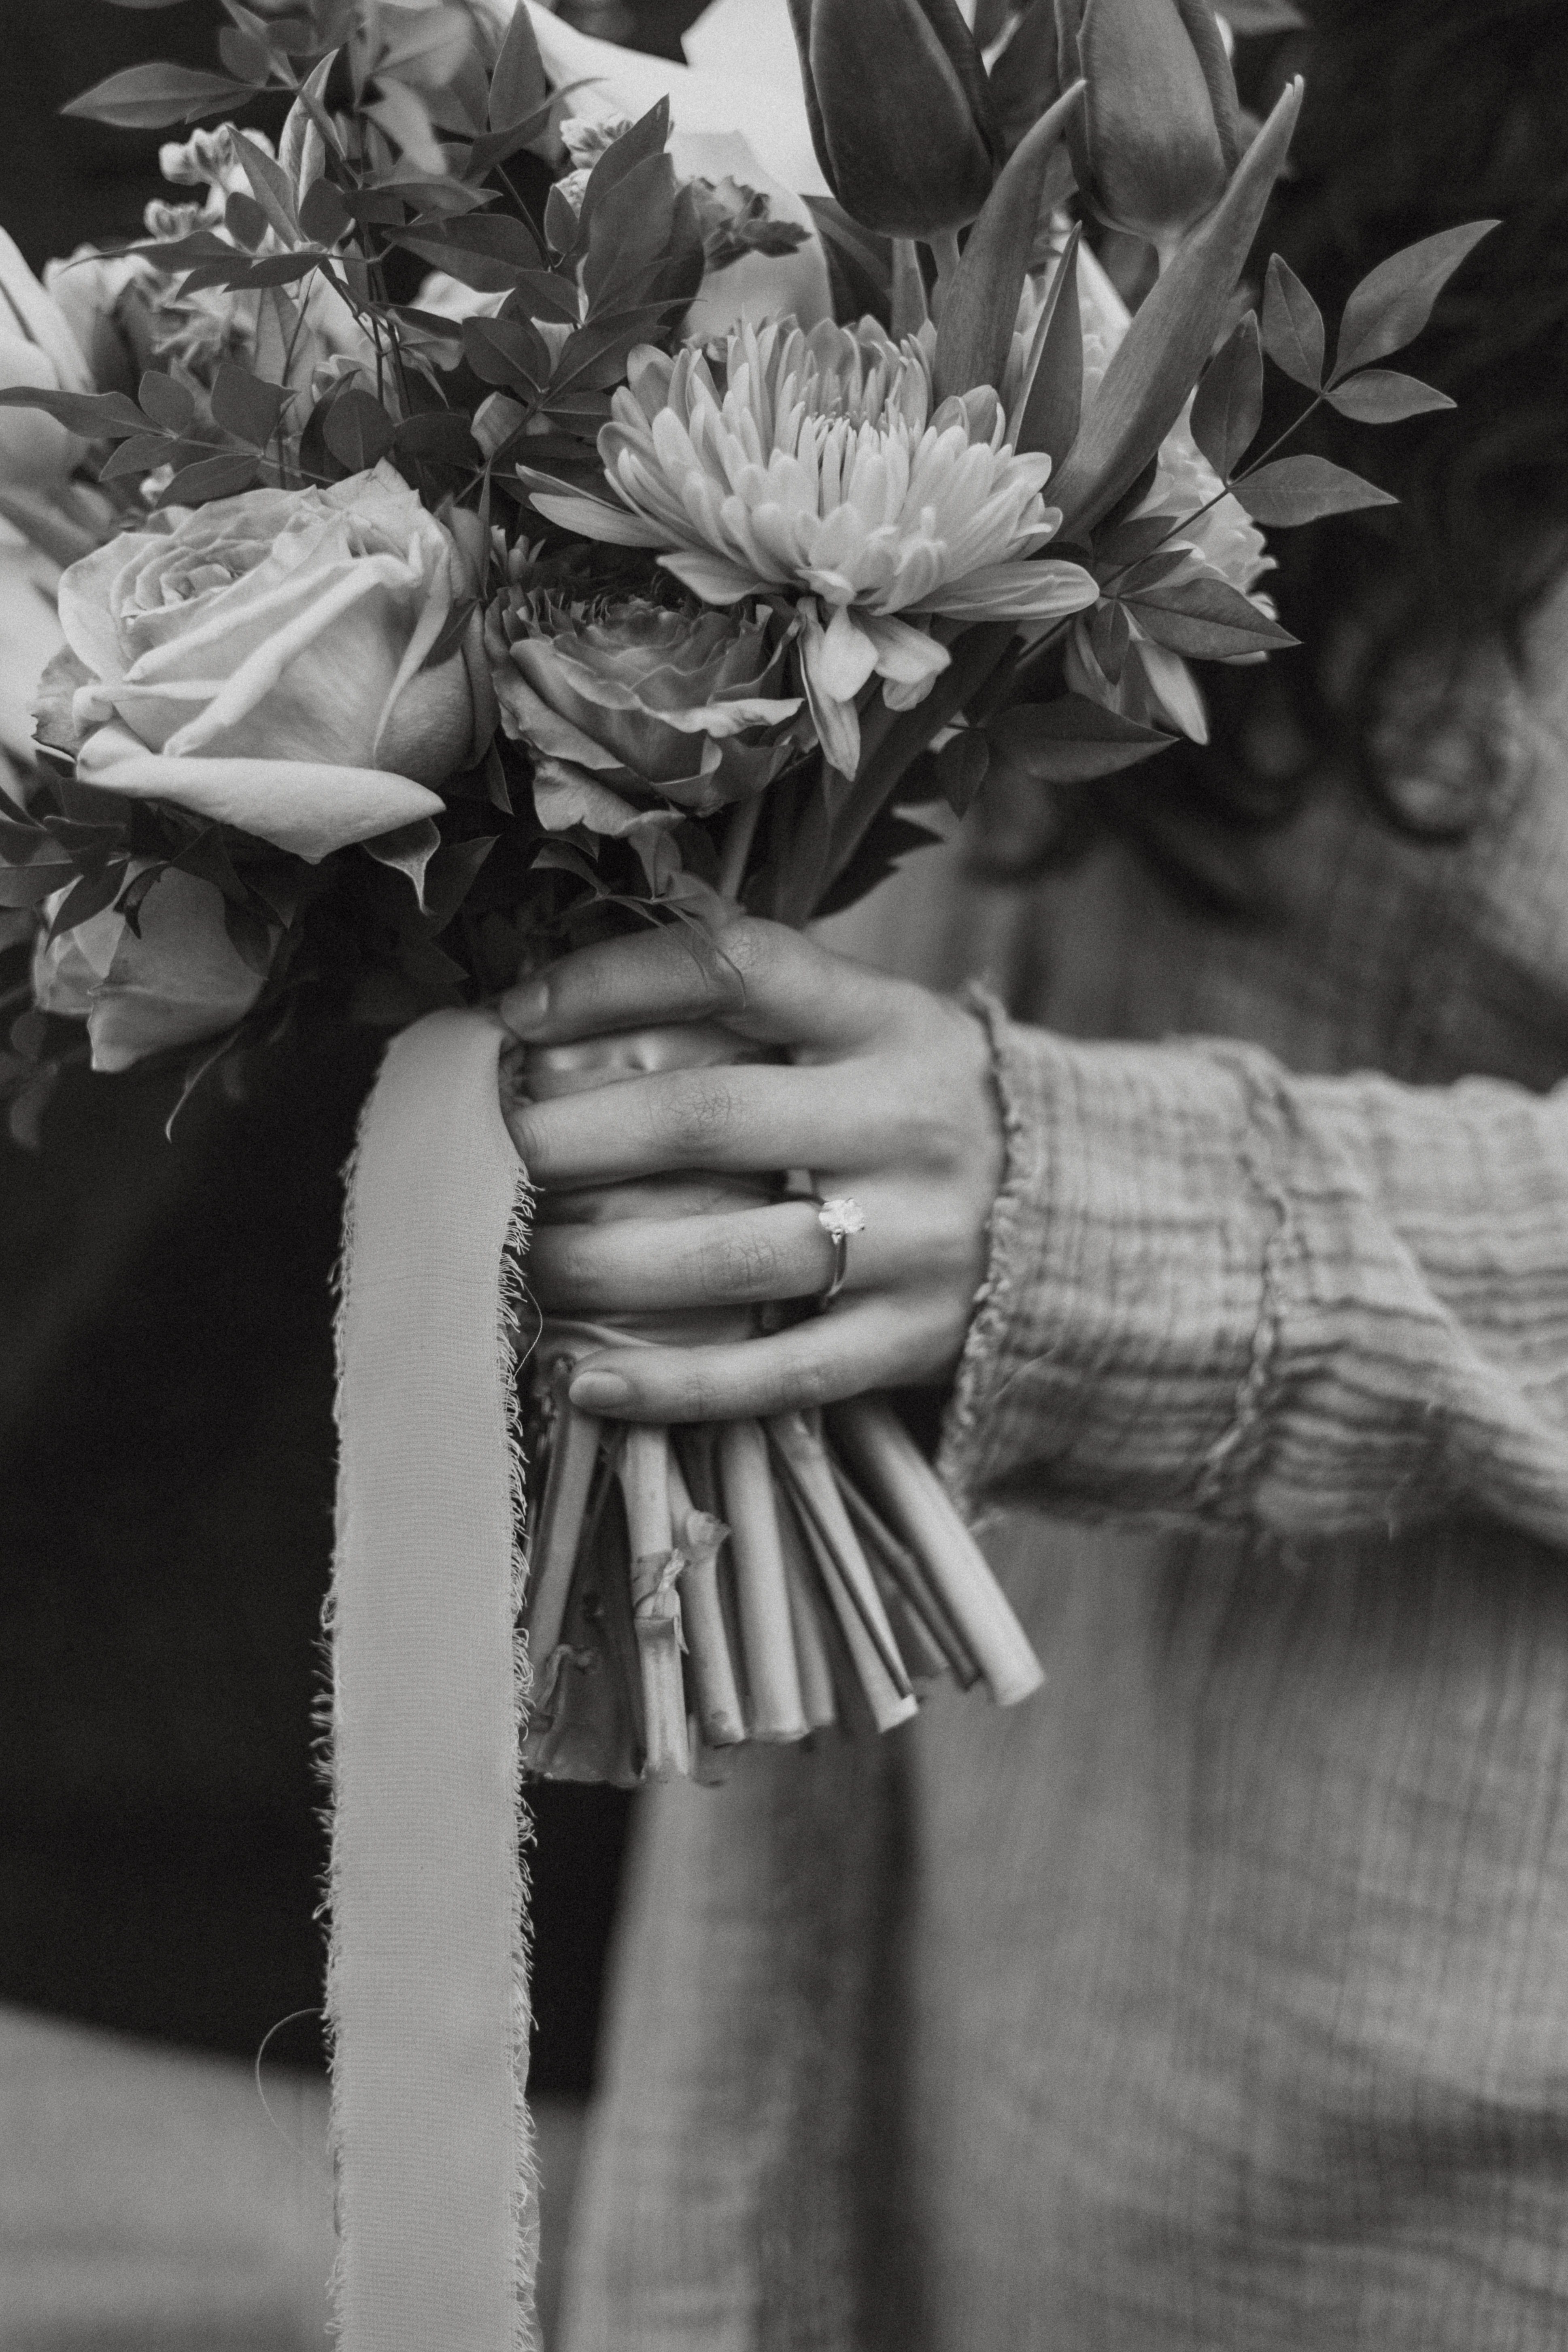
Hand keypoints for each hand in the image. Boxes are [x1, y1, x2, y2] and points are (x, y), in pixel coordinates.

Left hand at [499, 917, 1005, 1421]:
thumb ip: (760, 1010)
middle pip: (708, 1120)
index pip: (738, 968)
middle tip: (485, 1153)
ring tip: (515, 1261)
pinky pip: (779, 1373)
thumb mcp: (877, 1026)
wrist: (1090, 1215)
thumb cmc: (924, 1107)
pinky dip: (675, 1386)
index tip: (511, 1014)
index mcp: (892, 1020)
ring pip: (731, 1256)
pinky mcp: (914, 1341)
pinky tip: (588, 1381)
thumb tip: (560, 1009)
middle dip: (572, 1137)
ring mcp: (917, 1239)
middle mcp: (906, 1120)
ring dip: (600, 1263)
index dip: (612, 981)